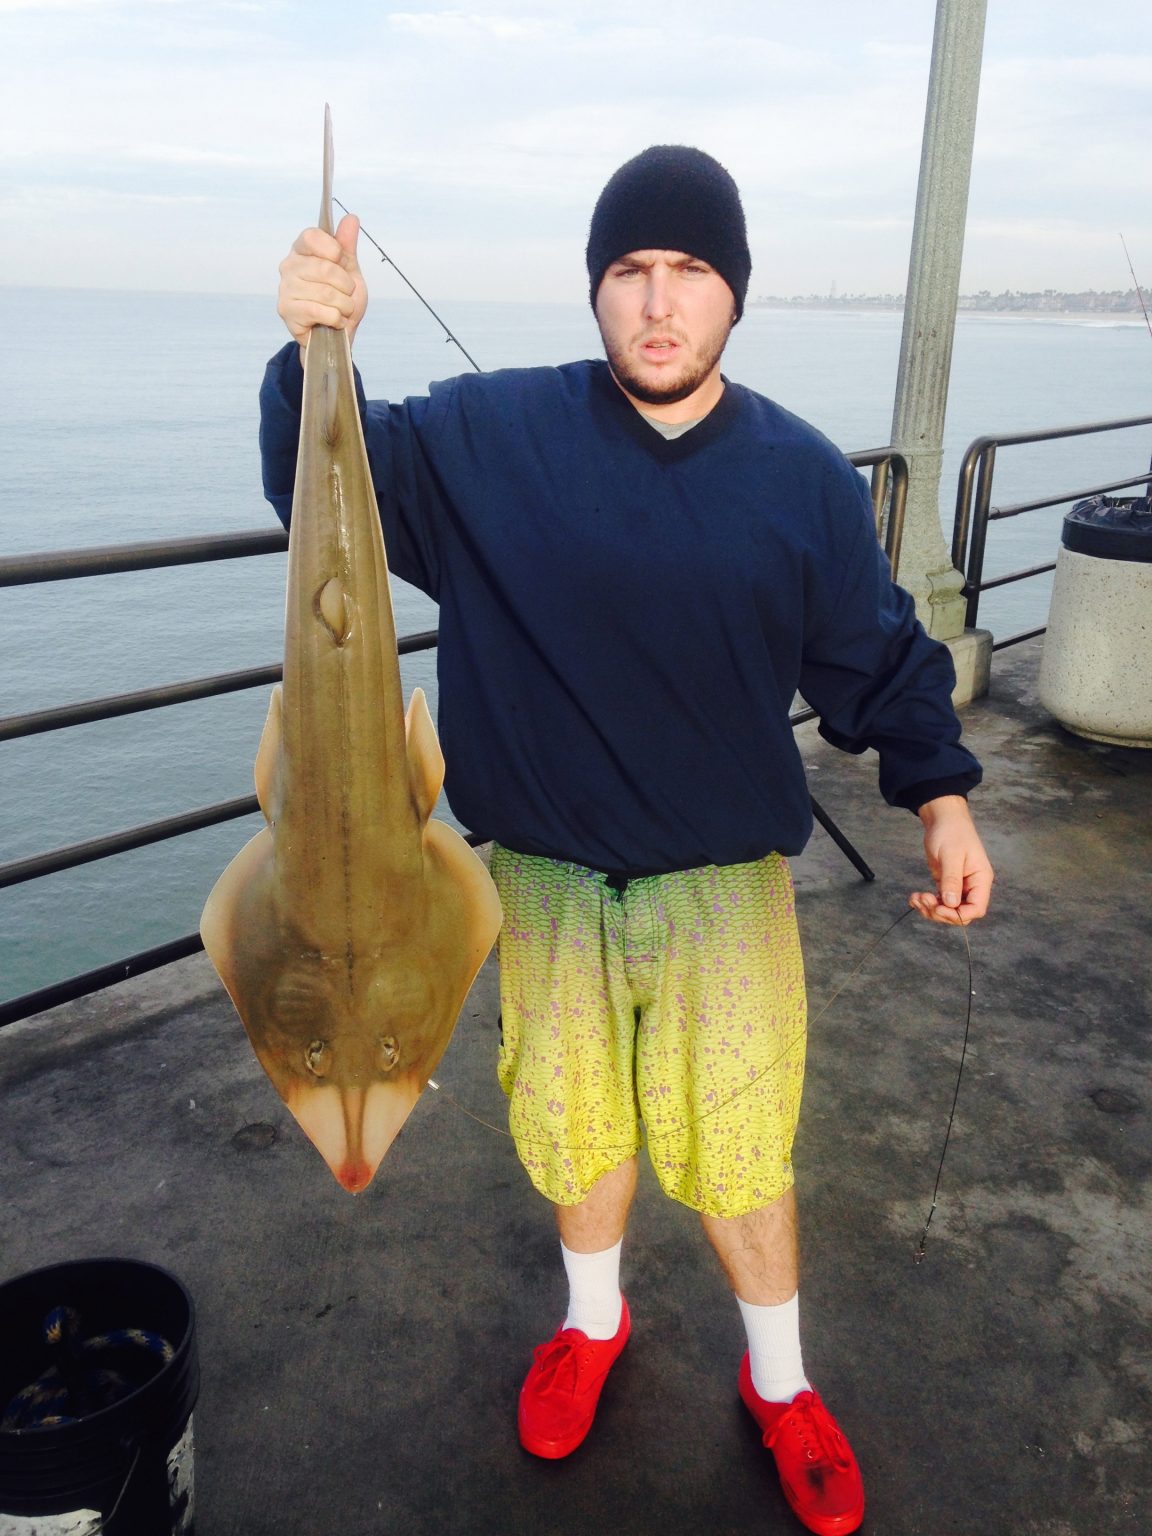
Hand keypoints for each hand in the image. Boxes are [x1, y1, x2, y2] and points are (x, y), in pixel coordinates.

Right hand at [277, 213, 366, 360]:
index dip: (333, 249)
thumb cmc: (341, 301)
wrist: (337, 335)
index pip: (312, 236)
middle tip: (346, 295)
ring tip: (341, 310)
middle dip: (346, 286)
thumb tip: (351, 218)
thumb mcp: (350, 271)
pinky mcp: (286, 311)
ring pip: (326, 293)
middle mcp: (289, 266)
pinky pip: (320, 311)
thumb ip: (347, 246)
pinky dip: (336, 319)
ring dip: (344, 306)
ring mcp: (285, 289)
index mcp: (302, 251)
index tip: (340, 261)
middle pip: (325, 267)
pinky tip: (334, 321)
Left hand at [909, 795, 992, 925]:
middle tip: (923, 899)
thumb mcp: (951, 855)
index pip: (976, 909)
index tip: (939, 907)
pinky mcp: (945, 884)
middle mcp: (972, 886)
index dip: (958, 915)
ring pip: (947, 910)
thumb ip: (952, 880)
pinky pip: (938, 901)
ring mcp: (958, 886)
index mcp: (981, 880)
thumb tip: (951, 904)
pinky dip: (926, 903)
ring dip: (930, 909)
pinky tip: (914, 897)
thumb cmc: (952, 832)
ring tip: (915, 897)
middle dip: (940, 912)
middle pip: (960, 914)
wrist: (943, 819)